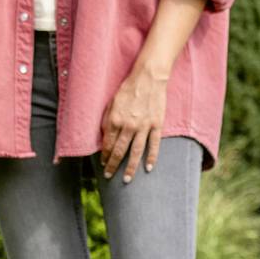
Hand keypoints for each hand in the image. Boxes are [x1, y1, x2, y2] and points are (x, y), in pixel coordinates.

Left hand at [100, 58, 169, 180]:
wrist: (148, 78)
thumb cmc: (128, 89)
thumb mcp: (111, 103)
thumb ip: (107, 121)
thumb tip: (105, 137)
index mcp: (115, 120)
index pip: (107, 144)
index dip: (104, 155)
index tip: (103, 163)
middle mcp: (128, 126)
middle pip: (119, 151)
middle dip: (113, 166)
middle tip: (109, 176)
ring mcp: (143, 127)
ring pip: (136, 152)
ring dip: (130, 168)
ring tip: (127, 179)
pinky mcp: (156, 125)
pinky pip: (154, 145)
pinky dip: (152, 157)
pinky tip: (148, 168)